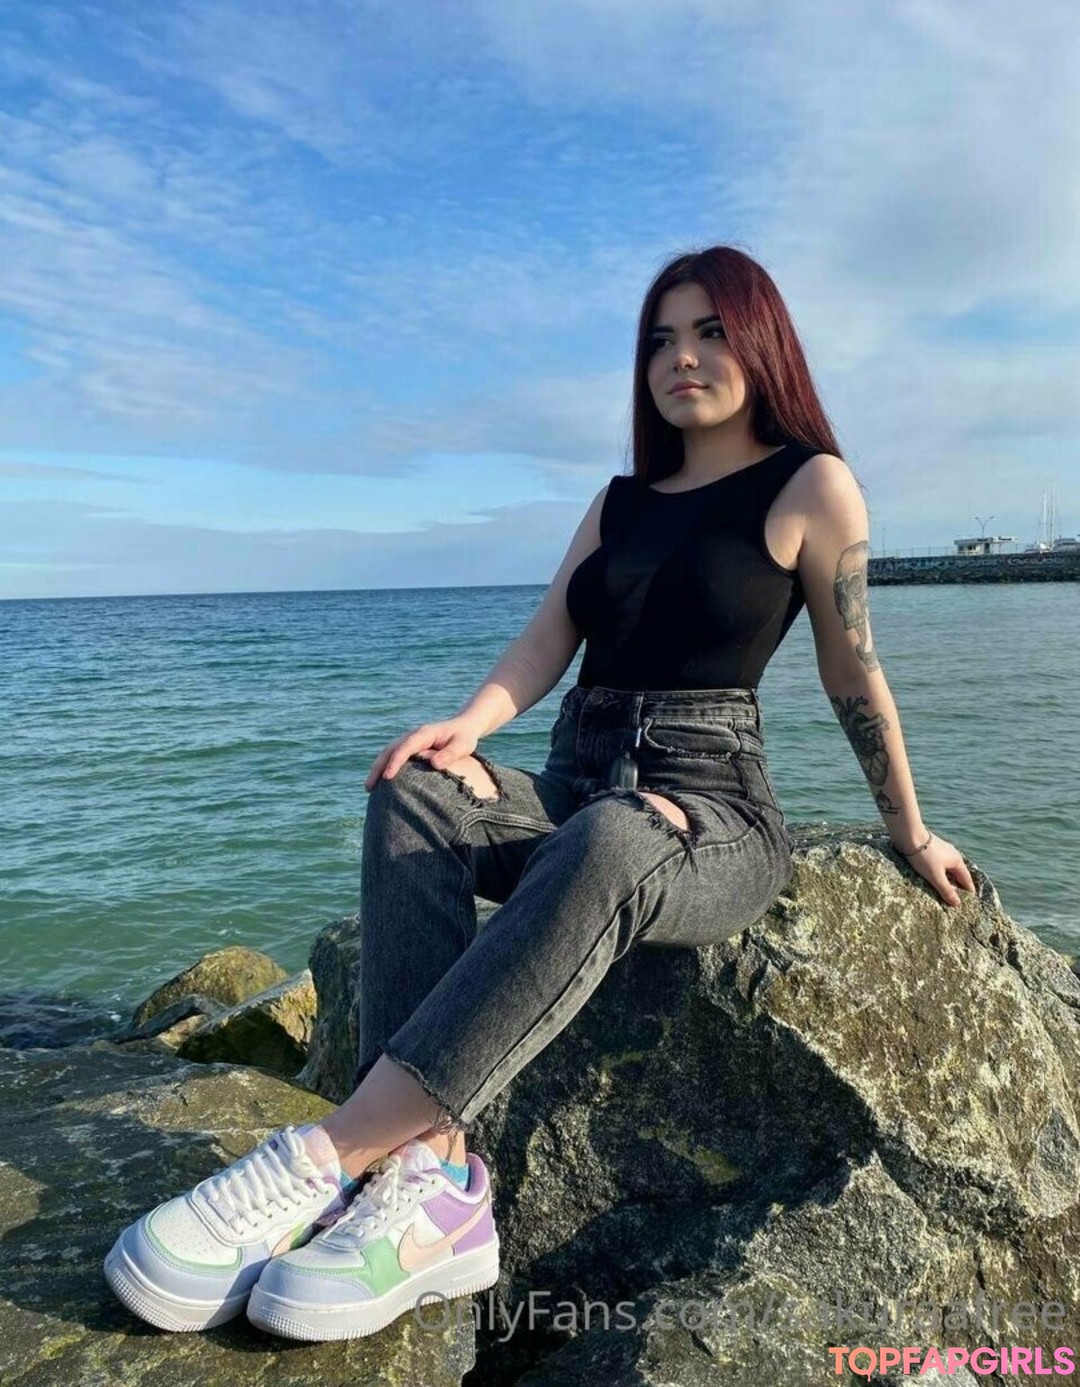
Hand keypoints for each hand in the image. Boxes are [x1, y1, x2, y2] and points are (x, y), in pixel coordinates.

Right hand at [363, 715, 483, 791]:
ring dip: (377, 768)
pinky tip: (380, 783)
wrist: (463, 726)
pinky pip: (393, 756)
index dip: (395, 761)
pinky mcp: (409, 748)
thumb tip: (434, 764)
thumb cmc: (464, 738)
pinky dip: (384, 767)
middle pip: (389, 750)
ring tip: (369, 788)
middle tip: (369, 787)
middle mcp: (412, 736)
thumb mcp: (463, 745)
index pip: (405, 747)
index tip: (387, 777)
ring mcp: (409, 741)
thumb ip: (450, 753)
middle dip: (378, 767)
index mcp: (423, 734)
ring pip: (388, 753)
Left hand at [894, 831, 975, 908]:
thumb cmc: (924, 856)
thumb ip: (946, 890)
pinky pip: (938, 864)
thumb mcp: (935, 876)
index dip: (968, 891)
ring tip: (944, 890)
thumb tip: (958, 904)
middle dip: (957, 885)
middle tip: (956, 899)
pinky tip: (932, 877)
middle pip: (957, 873)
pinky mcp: (931, 849)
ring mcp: (942, 851)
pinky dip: (938, 872)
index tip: (971, 901)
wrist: (908, 835)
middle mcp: (952, 854)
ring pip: (947, 868)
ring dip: (947, 879)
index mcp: (957, 861)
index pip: (966, 879)